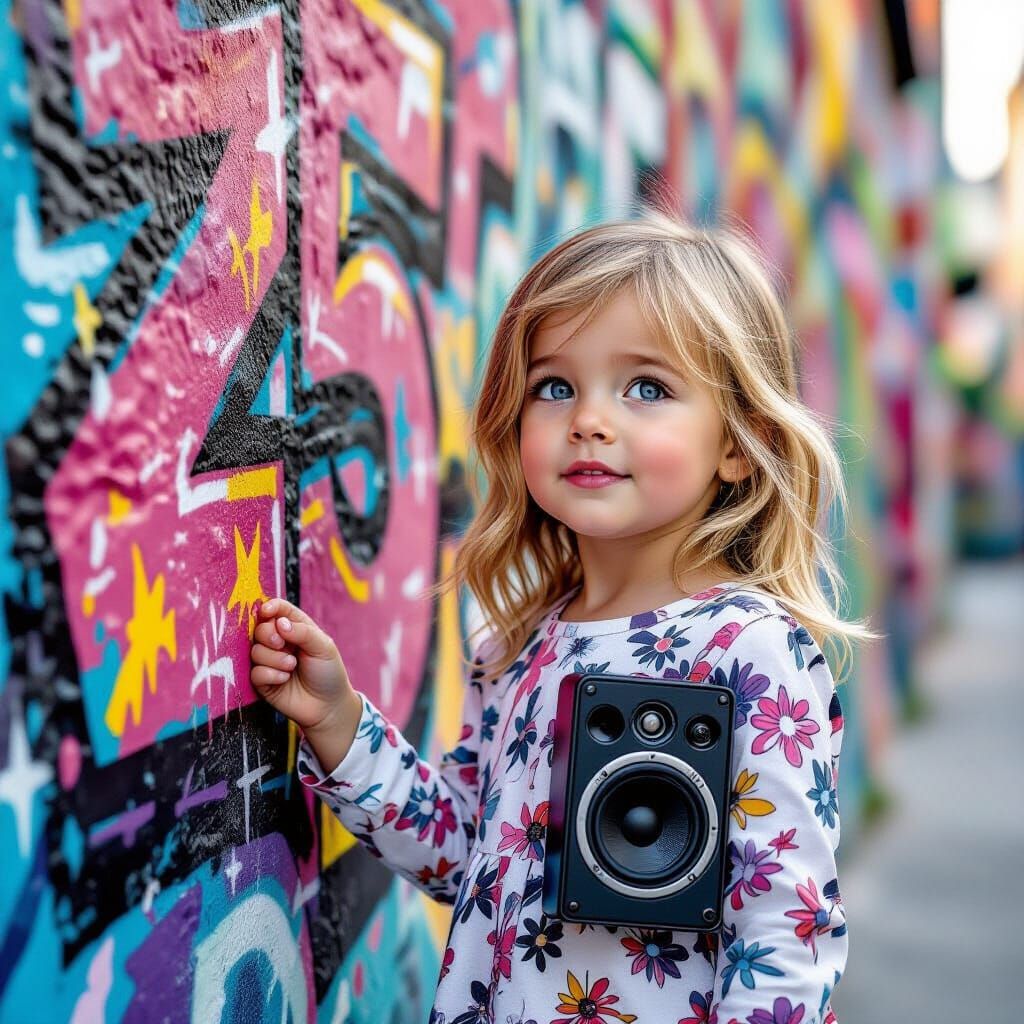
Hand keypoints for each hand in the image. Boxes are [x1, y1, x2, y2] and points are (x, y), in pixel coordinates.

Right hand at [250, 598, 362, 765]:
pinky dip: (270, 674)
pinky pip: (255, 672)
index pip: (278, 610)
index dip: (270, 607)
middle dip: (269, 635)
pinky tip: (284, 680)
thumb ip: (303, 632)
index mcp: (295, 628)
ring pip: (255, 650)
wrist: (328, 706)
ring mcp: (269, 661)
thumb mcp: (323, 647)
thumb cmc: (328, 672)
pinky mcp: (262, 681)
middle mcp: (279, 642)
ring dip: (274, 658)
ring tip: (292, 666)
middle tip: (283, 645)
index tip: (267, 612)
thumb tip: (279, 622)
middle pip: (260, 628)